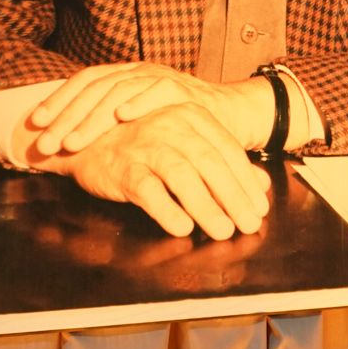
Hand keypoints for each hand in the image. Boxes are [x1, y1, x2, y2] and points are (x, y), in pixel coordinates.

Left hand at [30, 62, 268, 155]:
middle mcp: (138, 72)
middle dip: (67, 116)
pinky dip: (140, 101)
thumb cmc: (177, 127)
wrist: (230, 118)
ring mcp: (162, 78)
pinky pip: (159, 90)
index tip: (36, 125)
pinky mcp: (186, 90)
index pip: (84, 81)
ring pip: (120, 90)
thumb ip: (108, 128)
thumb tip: (61, 145)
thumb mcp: (138, 125)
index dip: (58, 100)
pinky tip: (122, 116)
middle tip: (46, 144)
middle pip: (95, 87)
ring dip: (93, 117)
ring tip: (73, 142)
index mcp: (123, 77)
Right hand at [59, 102, 271, 239]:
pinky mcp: (123, 167)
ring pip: (183, 177)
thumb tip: (262, 184)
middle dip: (234, 197)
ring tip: (224, 232)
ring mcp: (146, 145)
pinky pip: (148, 190)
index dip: (246, 182)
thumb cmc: (142, 143)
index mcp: (191, 116)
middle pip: (211, 164)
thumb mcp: (185, 144)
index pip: (228, 150)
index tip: (260, 209)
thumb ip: (223, 161)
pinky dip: (166, 209)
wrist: (85, 139)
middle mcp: (172, 125)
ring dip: (206, 206)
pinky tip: (182, 228)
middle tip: (250, 226)